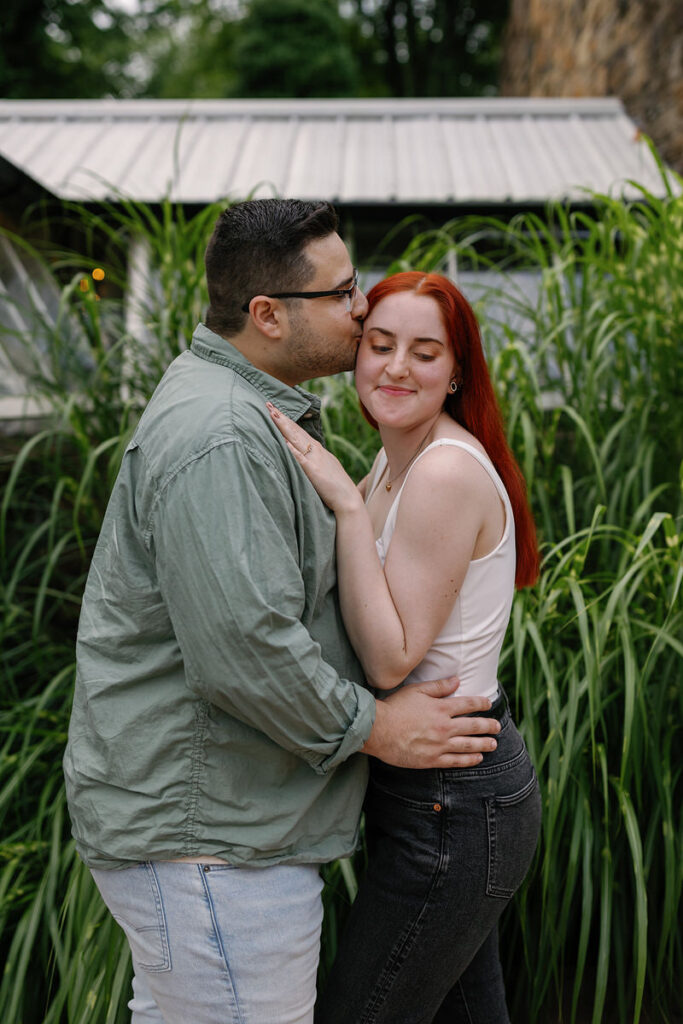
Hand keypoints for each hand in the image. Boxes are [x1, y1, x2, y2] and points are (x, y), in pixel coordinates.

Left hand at [267, 403, 363, 513]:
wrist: (349, 500)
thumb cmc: (337, 488)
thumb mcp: (326, 470)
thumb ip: (314, 462)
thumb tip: (304, 458)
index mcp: (319, 451)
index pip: (300, 433)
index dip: (288, 422)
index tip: (277, 411)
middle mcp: (317, 451)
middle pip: (296, 431)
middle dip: (282, 418)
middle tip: (269, 405)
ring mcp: (315, 460)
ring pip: (296, 439)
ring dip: (284, 427)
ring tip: (273, 414)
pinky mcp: (314, 472)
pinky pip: (300, 459)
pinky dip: (292, 449)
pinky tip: (284, 441)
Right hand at [362, 677, 500, 768]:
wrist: (378, 730)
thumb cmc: (395, 707)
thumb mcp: (416, 690)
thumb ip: (439, 686)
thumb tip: (457, 680)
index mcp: (441, 708)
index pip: (468, 704)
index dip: (481, 704)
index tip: (489, 704)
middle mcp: (444, 727)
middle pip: (473, 726)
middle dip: (488, 726)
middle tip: (497, 727)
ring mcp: (439, 745)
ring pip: (468, 745)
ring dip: (484, 744)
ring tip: (493, 744)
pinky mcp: (432, 759)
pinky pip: (456, 761)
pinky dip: (469, 760)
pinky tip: (478, 758)